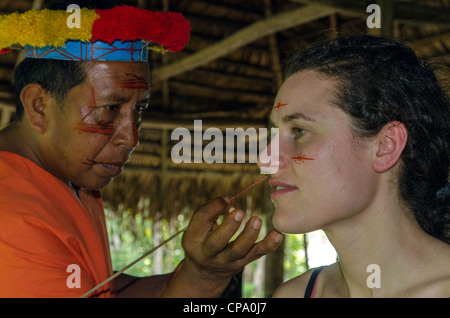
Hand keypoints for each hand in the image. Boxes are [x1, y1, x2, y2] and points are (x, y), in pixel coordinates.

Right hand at [163, 197, 282, 296]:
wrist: (206, 271)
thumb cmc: (203, 239)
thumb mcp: (198, 227)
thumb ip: (210, 212)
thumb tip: (229, 200)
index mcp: (193, 239)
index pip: (201, 220)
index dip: (214, 206)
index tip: (228, 199)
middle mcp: (208, 253)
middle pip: (217, 242)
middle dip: (229, 227)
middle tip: (240, 212)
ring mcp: (226, 261)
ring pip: (239, 250)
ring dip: (249, 235)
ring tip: (256, 220)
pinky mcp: (242, 263)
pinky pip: (256, 254)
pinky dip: (269, 245)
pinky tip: (277, 235)